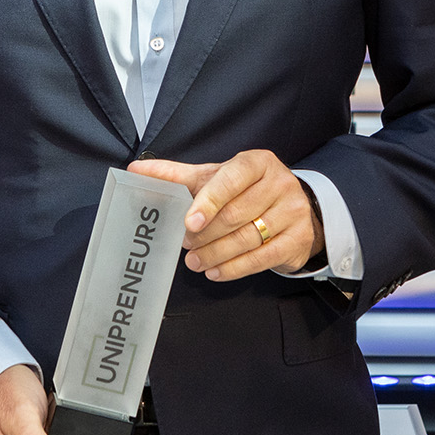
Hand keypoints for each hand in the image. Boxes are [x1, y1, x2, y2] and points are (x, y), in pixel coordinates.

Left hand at [129, 150, 323, 280]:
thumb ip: (177, 175)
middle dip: (206, 235)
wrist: (294, 208)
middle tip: (184, 245)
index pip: (232, 178)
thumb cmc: (245, 190)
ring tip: (194, 262)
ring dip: (215, 254)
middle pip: (236, 215)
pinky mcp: (298, 239)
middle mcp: (280, 183)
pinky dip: (234, 269)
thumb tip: (136, 170)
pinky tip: (215, 272)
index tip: (189, 222)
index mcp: (257, 162)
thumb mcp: (215, 178)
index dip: (209, 201)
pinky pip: (262, 258)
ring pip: (248, 239)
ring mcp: (294, 212)